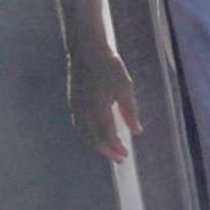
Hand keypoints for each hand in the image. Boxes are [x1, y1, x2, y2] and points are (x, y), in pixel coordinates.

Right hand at [66, 49, 143, 163]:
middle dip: (107, 151)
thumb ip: (130, 111)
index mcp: (99, 107)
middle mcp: (85, 110)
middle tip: (119, 158)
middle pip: (94, 139)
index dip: (116, 148)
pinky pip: (79, 125)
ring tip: (108, 149)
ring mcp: (76, 107)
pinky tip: (95, 135)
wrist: (86, 50)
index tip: (125, 155)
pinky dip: (87, 135)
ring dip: (97, 145)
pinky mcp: (72, 102)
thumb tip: (136, 131)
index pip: (107, 136)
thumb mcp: (125, 88)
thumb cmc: (109, 66)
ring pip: (84, 134)